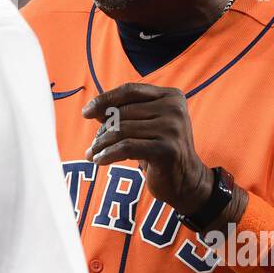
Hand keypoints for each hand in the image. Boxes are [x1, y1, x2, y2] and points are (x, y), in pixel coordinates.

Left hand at [82, 83, 210, 215]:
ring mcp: (172, 129)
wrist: (187, 181)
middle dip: (103, 129)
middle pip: (123, 112)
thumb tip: (93, 109)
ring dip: (101, 144)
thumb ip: (125, 113)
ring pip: (122, 130)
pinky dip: (108, 154)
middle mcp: (174, 109)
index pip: (130, 90)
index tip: (86, 112)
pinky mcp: (166, 149)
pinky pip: (126, 147)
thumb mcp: (145, 126)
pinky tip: (99, 160)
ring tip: (92, 154)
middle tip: (93, 145)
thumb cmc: (160, 150)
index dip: (105, 99)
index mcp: (171, 96)